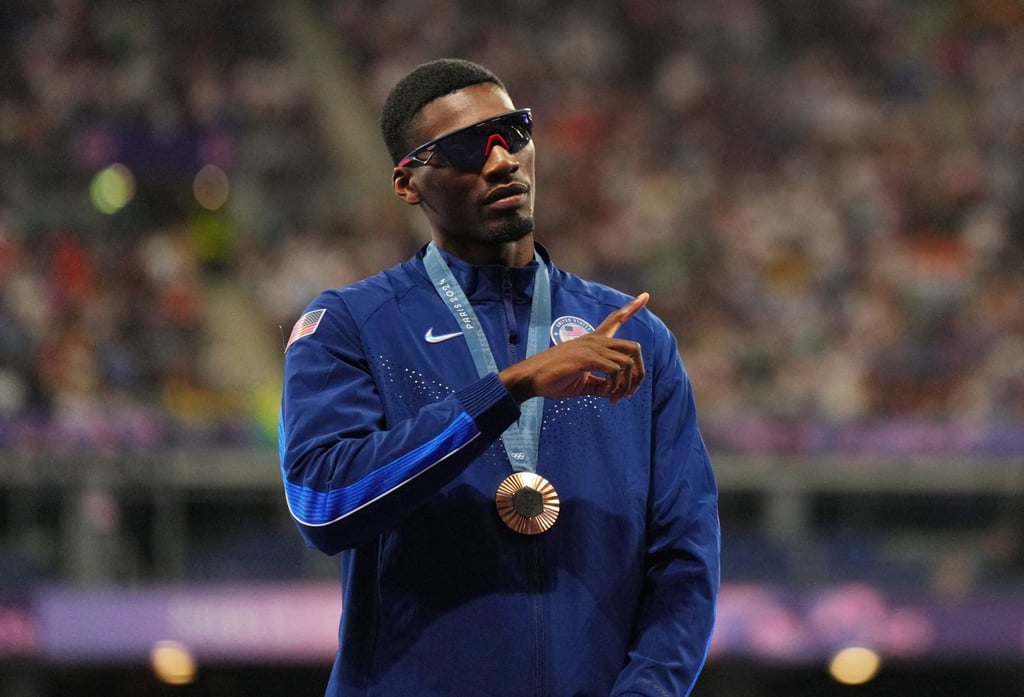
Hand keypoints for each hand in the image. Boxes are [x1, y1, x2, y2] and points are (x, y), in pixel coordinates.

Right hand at [499, 293, 648, 402]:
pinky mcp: (586, 358)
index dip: (632, 307)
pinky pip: (614, 370)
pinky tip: (606, 394)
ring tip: (615, 398)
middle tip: (630, 392)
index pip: (615, 319)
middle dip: (639, 372)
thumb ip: (600, 384)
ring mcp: (591, 348)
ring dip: (626, 384)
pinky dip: (615, 386)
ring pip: (627, 361)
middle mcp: (594, 340)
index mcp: (593, 341)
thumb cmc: (553, 379)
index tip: (645, 296)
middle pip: (633, 347)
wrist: (531, 378)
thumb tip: (614, 392)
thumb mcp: (582, 382)